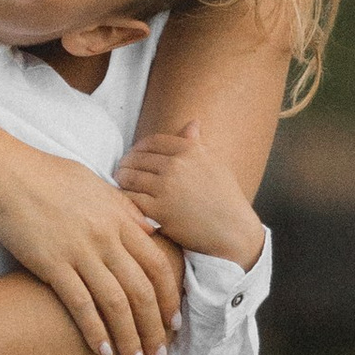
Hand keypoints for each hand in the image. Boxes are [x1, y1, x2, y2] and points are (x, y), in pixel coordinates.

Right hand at [0, 133, 181, 354]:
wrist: (3, 173)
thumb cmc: (46, 175)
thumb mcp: (94, 184)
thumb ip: (124, 208)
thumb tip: (150, 227)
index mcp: (119, 217)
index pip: (157, 264)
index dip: (169, 297)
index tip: (174, 321)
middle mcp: (106, 237)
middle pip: (142, 290)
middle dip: (154, 327)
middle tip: (160, 353)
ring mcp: (80, 251)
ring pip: (116, 303)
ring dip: (129, 337)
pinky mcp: (52, 264)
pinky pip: (81, 304)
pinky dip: (94, 330)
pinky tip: (102, 350)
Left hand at [118, 118, 265, 270]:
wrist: (233, 230)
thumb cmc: (225, 197)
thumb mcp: (215, 164)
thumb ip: (197, 144)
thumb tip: (192, 123)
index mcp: (190, 150)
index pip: (152, 142)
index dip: (138, 148)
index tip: (134, 155)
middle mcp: (177, 165)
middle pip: (136, 158)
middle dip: (126, 164)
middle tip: (122, 170)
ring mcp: (166, 187)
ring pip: (129, 177)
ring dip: (121, 180)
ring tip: (121, 184)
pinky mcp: (159, 210)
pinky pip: (130, 199)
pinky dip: (123, 198)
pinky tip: (124, 201)